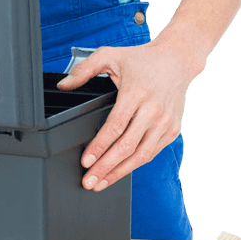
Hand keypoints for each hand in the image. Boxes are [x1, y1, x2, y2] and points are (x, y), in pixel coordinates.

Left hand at [57, 38, 203, 190]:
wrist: (177, 59)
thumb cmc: (141, 59)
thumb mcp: (109, 55)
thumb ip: (84, 70)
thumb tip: (63, 85)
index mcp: (136, 93)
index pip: (115, 127)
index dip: (99, 147)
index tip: (86, 162)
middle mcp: (153, 109)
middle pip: (127, 146)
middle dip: (105, 167)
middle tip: (89, 182)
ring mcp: (165, 122)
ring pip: (141, 155)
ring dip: (120, 172)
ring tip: (101, 183)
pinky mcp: (173, 129)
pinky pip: (152, 152)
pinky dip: (135, 165)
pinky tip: (120, 171)